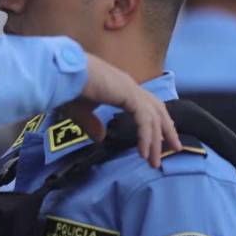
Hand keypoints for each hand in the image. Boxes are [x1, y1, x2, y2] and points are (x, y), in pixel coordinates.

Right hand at [58, 54, 180, 167]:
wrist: (60, 74)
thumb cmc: (67, 89)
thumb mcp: (81, 112)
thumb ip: (92, 124)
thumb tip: (100, 138)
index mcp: (121, 87)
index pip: (148, 105)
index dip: (157, 120)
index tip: (162, 137)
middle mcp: (130, 87)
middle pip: (158, 110)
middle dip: (167, 130)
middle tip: (175, 148)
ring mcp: (131, 89)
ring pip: (154, 117)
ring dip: (156, 140)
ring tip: (154, 161)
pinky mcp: (128, 94)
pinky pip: (144, 119)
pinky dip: (146, 136)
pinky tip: (143, 151)